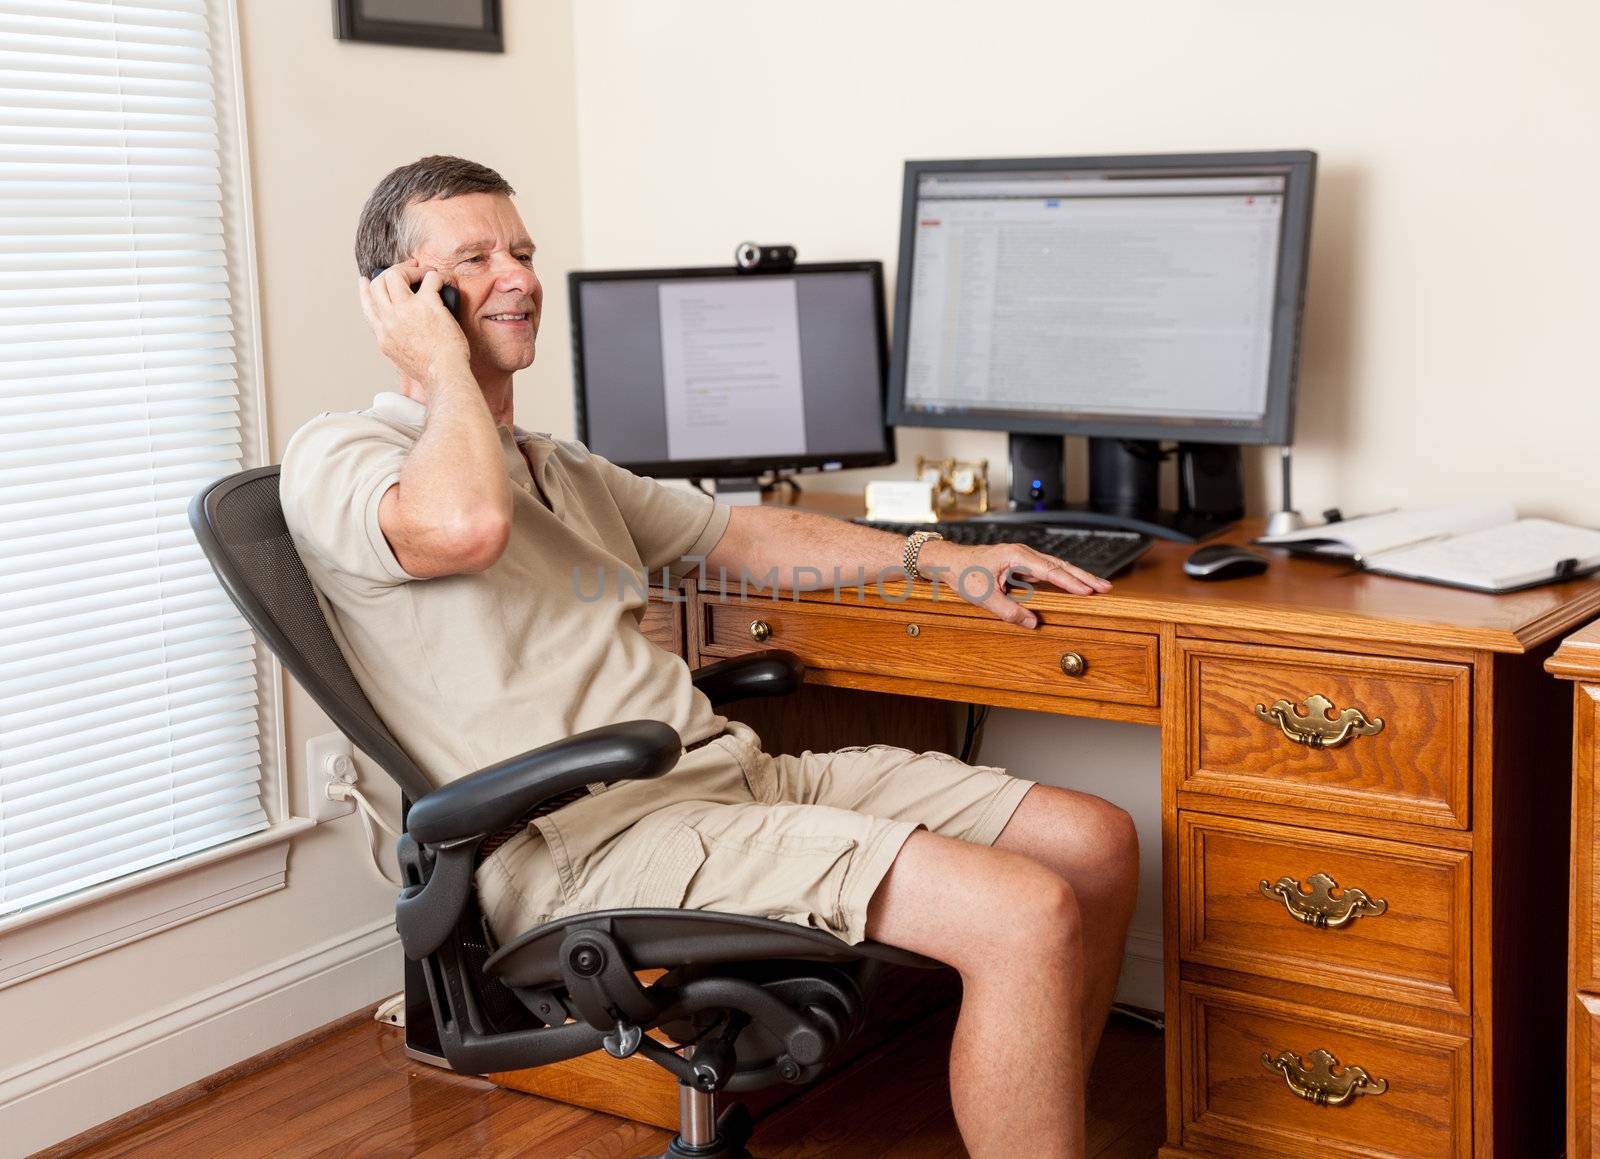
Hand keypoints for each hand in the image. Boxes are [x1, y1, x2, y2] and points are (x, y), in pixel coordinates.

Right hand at [358, 262, 469, 388]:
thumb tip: (401, 328)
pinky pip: (429, 278)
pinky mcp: (427, 305)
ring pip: (395, 275)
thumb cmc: (431, 371)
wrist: (443, 376)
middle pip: (379, 284)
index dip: (365, 291)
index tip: (366, 281)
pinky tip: (441, 281)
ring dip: (411, 270)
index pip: (368, 307)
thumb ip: (395, 340)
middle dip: (392, 272)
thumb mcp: (400, 358)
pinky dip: (435, 276)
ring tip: (425, 273)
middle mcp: (390, 320)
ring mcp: (406, 311)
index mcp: (383, 335)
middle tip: (408, 270)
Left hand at [918, 540, 1111, 628]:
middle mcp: (1023, 554)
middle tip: (1106, 588)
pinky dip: (1062, 579)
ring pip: (1055, 568)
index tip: (1089, 591)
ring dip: (1076, 577)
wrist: (947, 561)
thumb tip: (1033, 624)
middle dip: (1084, 577)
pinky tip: (1074, 587)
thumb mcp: (984, 597)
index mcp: (1016, 556)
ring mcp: (1023, 559)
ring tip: (1097, 588)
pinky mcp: (1020, 566)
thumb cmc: (963, 573)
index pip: (1050, 570)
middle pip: (1060, 565)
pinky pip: (1046, 573)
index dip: (1071, 582)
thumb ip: (1009, 612)